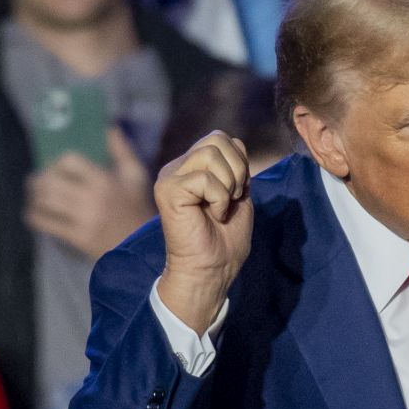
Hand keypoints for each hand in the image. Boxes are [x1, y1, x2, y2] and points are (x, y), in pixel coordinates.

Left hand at [26, 129, 154, 260]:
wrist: (143, 247)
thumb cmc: (138, 208)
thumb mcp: (136, 177)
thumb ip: (122, 150)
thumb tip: (110, 127)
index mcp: (104, 180)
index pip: (68, 161)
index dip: (57, 162)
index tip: (57, 168)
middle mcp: (92, 199)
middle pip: (49, 181)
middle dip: (38, 179)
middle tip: (37, 181)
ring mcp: (84, 220)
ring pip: (44, 201)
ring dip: (34, 196)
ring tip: (35, 195)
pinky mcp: (77, 238)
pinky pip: (44, 223)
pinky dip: (34, 216)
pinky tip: (36, 213)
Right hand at [154, 130, 252, 333]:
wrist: (211, 270)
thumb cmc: (224, 240)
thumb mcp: (238, 195)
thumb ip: (236, 167)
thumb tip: (237, 144)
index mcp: (192, 166)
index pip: (223, 138)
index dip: (241, 162)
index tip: (238, 192)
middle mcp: (177, 167)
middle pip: (217, 138)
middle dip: (237, 169)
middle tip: (232, 199)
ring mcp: (170, 176)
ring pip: (210, 153)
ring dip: (228, 184)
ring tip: (221, 207)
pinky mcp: (167, 189)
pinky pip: (204, 178)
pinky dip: (219, 198)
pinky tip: (213, 215)